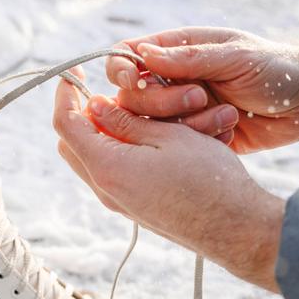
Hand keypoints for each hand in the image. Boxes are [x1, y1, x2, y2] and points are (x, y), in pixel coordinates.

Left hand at [53, 70, 284, 291]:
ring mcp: (115, 202)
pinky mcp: (130, 207)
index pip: (66, 124)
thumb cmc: (208, 178)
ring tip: (126, 110)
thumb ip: (124, 121)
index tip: (73, 71)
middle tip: (99, 91)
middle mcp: (103, 189)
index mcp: (107, 167)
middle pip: (70, 143)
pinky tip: (140, 134)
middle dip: (78, 113)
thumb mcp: (168, 136)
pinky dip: (113, 148)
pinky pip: (108, 172)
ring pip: (88, 158)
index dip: (65, 93)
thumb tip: (94, 106)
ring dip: (98, 132)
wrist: (233, 227)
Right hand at [106, 27, 298, 152]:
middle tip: (199, 97)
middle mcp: (171, 82)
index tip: (136, 80)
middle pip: (131, 97)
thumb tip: (141, 54)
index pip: (126, 57)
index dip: (121, 70)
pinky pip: (177, 146)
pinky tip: (228, 131)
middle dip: (161, 102)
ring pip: (152, 126)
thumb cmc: (274, 68)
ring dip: (186, 124)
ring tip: (226, 116)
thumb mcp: (233, 56)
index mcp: (175, 51)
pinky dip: (201, 140)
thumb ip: (187, 58)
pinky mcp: (193, 137)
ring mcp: (179, 112)